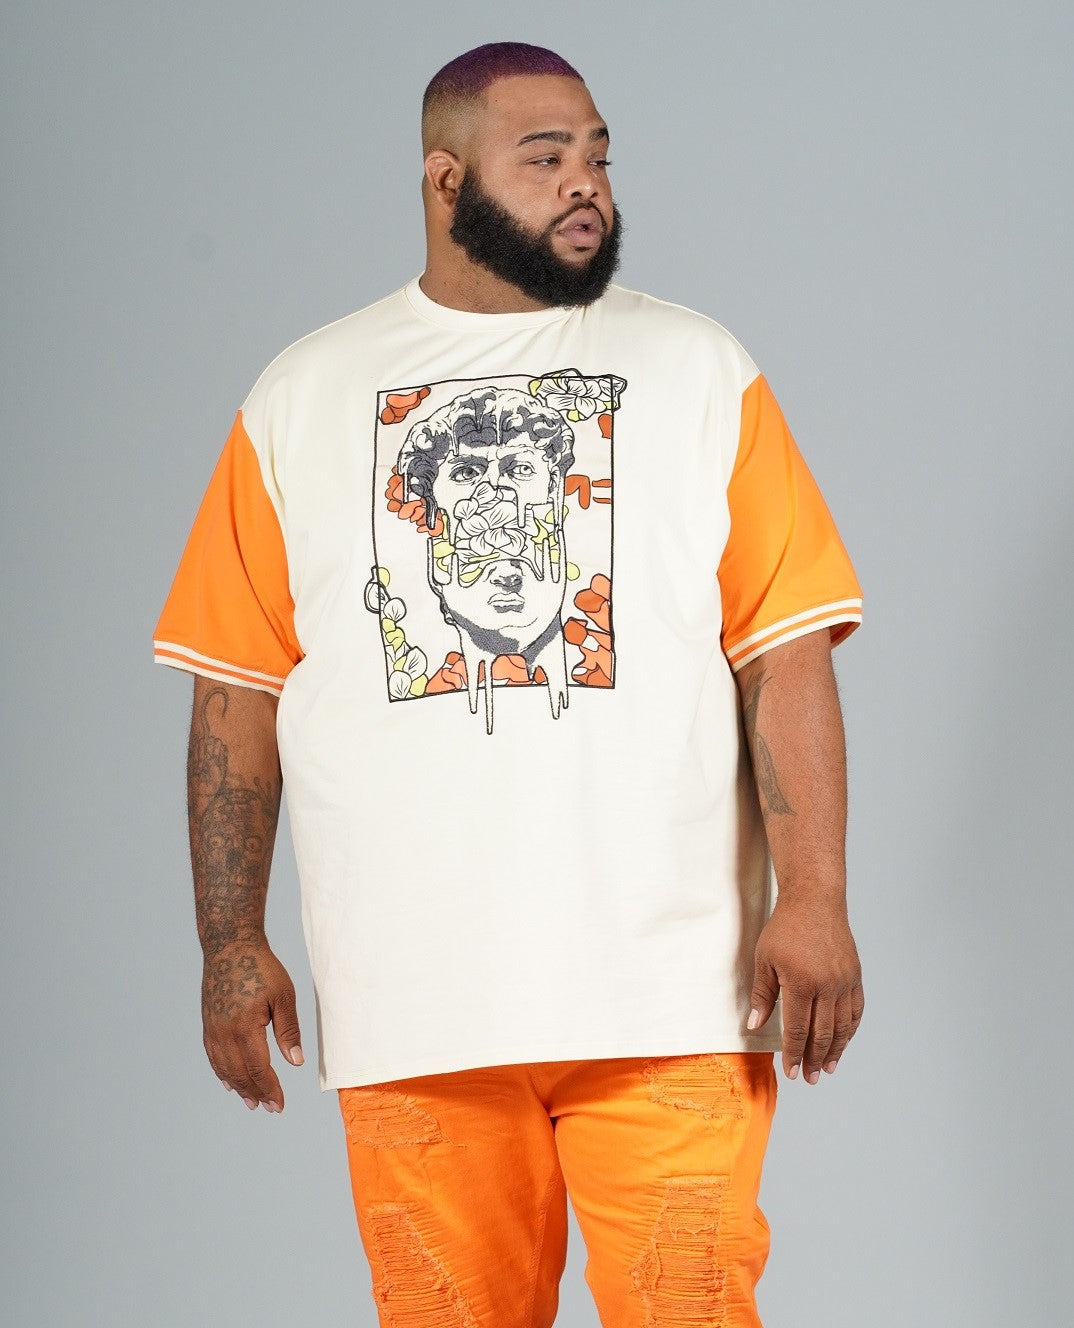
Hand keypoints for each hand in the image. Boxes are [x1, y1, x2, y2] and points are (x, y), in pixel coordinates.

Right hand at [201, 942, 303, 1111]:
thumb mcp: (284, 996)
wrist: (230, 946)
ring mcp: (212, 1029)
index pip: (258, 1069)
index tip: (280, 1104)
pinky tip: (230, 1081)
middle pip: (239, 1073)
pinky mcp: (208, 1023)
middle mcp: (224, 1032)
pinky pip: (213, 1055)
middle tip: (269, 1108)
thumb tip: (296, 1062)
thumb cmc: (260, 967)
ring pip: (224, 1067)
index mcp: (245, 1027)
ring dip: (238, 1086)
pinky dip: (222, 1072)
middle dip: (256, 1092)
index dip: (270, 1089)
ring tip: (251, 1101)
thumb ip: (289, 1031)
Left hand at [747, 893, 863, 1082]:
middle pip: (822, 1033)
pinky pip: (855, 1011)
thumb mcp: (764, 959)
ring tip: (826, 1068)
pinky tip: (843, 1042)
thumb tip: (755, 1025)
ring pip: (842, 1027)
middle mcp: (827, 986)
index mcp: (801, 983)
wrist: (815, 901)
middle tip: (808, 1077)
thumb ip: (762, 995)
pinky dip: (850, 1030)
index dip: (794, 1054)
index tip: (791, 1071)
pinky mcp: (855, 976)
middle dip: (814, 1059)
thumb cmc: (785, 928)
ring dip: (835, 1051)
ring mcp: (845, 981)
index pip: (798, 1029)